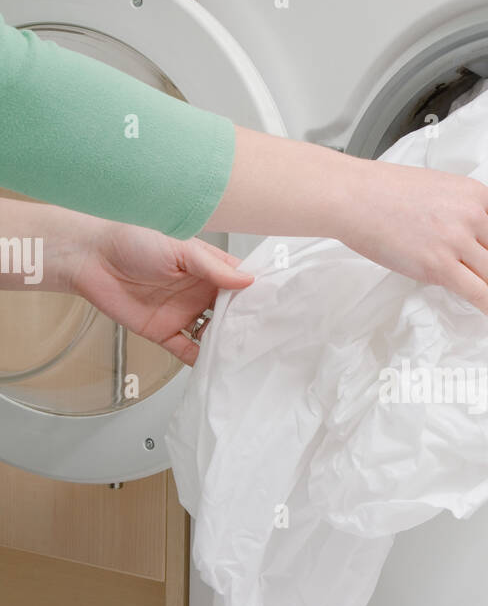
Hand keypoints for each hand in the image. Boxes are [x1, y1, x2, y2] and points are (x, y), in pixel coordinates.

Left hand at [71, 222, 252, 364]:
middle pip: (231, 313)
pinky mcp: (164, 332)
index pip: (241, 283)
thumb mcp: (179, 248)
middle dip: (246, 324)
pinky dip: (201, 360)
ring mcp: (183, 313)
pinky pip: (187, 350)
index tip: (278, 306)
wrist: (91, 258)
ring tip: (246, 355)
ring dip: (226, 344)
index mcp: (207, 268)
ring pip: (212, 334)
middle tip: (267, 337)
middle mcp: (199, 292)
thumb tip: (247, 280)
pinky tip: (215, 366)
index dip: (258, 294)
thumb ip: (213, 267)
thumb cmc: (132, 240)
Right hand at [208, 129, 487, 316]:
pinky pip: (475, 291)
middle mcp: (470, 215)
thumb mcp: (435, 185)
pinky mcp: (438, 265)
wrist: (355, 197)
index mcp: (472, 192)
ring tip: (482, 291)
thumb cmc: (384, 190)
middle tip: (487, 276)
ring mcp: (455, 241)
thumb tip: (472, 233)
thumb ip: (460, 205)